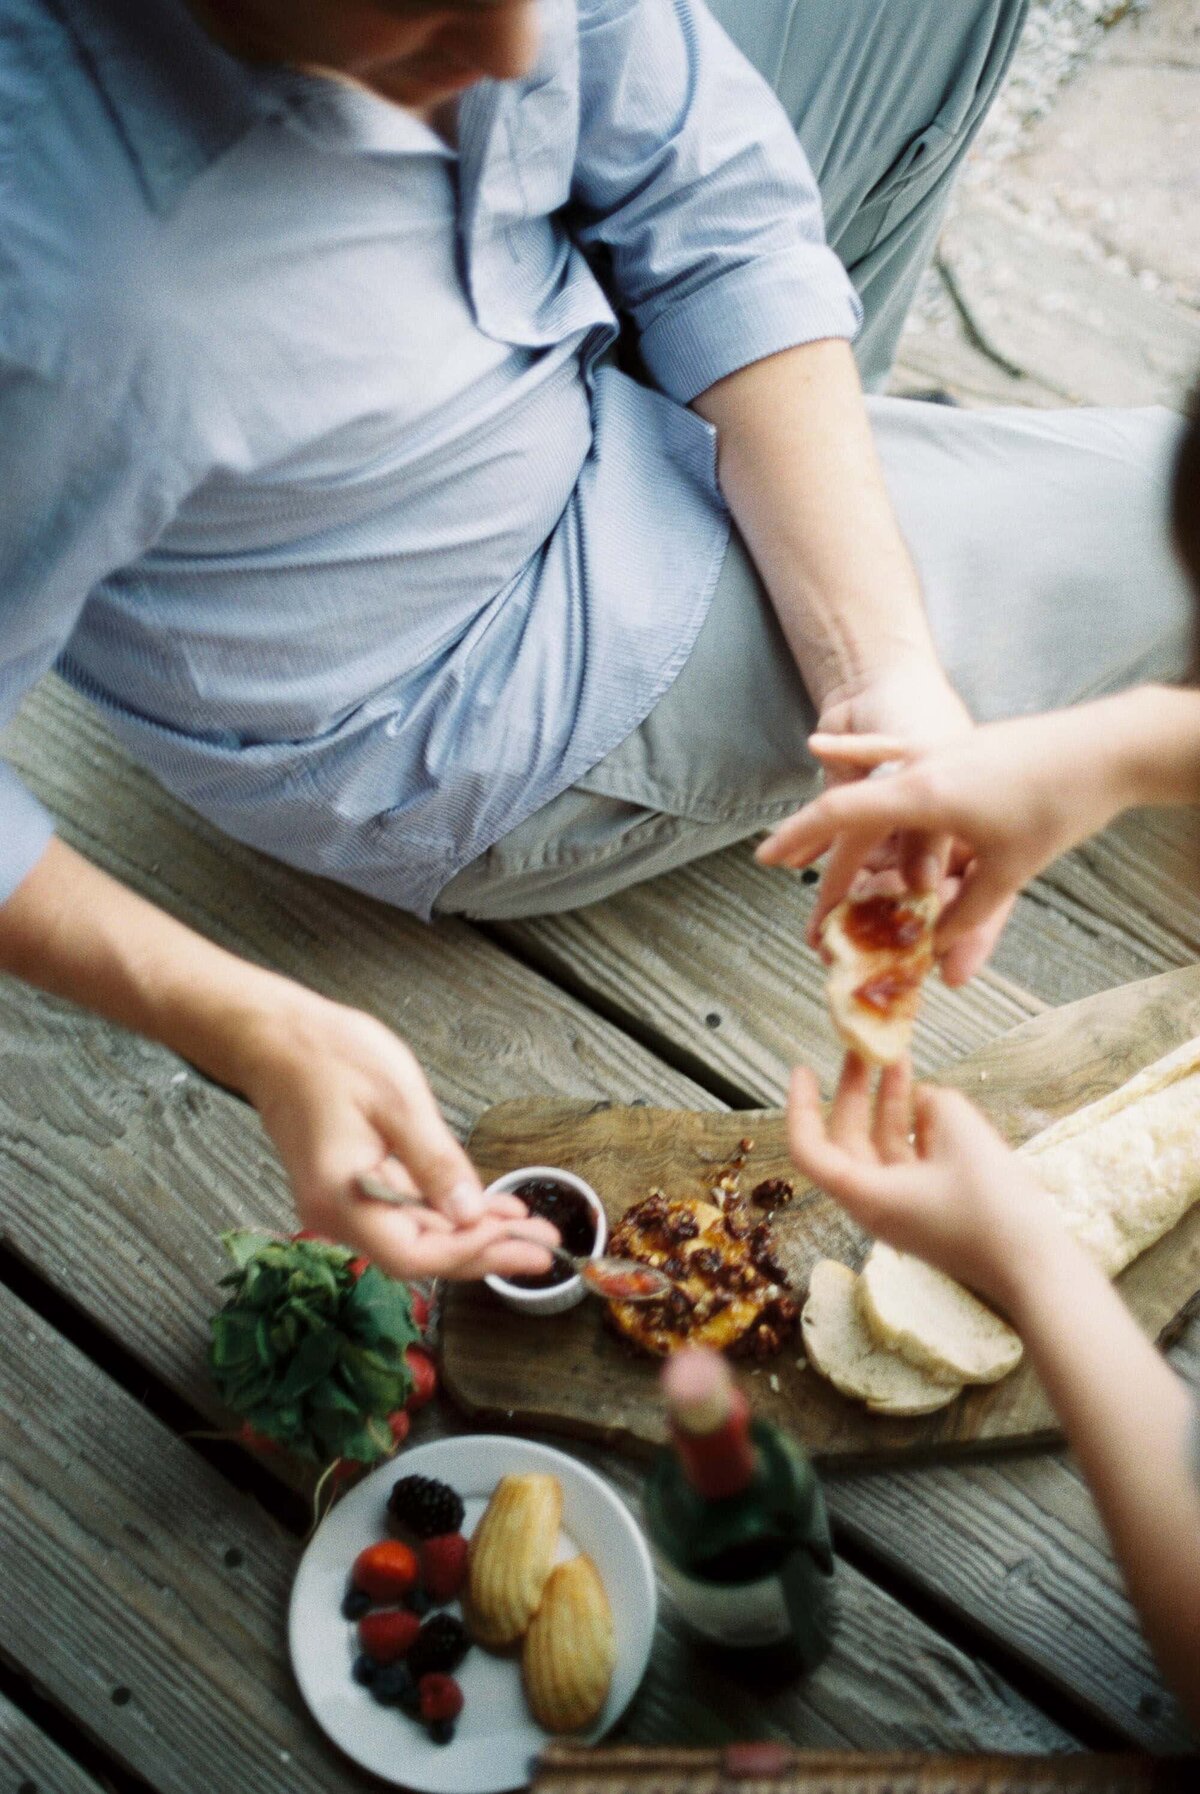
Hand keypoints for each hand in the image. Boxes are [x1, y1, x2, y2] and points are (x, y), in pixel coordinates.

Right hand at [238, 991, 556, 1281]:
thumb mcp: (396, 1100)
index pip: (416, 1254)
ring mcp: (341, 1204)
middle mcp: (335, 1214)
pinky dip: (446, 1212)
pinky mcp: (350, 1188)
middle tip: (541, 1247)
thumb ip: (435, 1161)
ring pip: (415, 1237)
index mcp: (343, 1198)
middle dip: (485, 1251)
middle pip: (420, 1255)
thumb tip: (470, 1212)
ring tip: (526, 1228)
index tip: (520, 1244)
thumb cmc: (327, 1056)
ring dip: (471, 1234)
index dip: (472, 1253)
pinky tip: (484, 1207)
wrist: (274, 1038)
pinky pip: (404, 1214)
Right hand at [759, 703, 1125, 984]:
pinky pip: (891, 749)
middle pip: (850, 806)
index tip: (764, 858)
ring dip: (834, 812)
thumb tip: (937, 955)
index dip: (799, 837)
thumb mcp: (1010, 870)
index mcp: (925, 794)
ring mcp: (937, 751)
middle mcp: (920, 766)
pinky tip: (820, 746)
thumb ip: (968, 914)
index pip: (843, 814)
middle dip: (813, 841)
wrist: (1107, 745)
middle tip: (777, 864)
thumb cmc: (1060, 805)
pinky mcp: (955, 746)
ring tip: (802, 838)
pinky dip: (858, 752)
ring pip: (869, 785)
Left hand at [786, 1054, 1065, 1313]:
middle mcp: (876, 1204)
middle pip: (847, 1142)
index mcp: (865, 1194)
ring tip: (901, 1060)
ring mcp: (905, 1209)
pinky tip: (930, 1100)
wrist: (1036, 1269)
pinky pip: (910, 1162)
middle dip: (855, 1092)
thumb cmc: (991, 1204)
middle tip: (863, 1051)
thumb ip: (935, 1103)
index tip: (804, 1069)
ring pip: (881, 1148)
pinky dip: (915, 1129)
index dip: (801, 1106)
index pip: (810, 1149)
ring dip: (890, 1104)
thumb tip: (925, 1100)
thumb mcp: (961, 1133)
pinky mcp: (933, 1210)